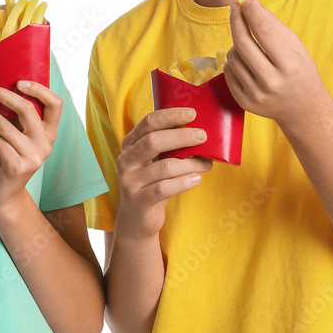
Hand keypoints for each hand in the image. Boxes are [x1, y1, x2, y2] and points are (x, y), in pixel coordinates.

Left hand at [0, 81, 63, 213]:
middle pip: (27, 109)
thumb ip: (18, 118)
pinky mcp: (17, 167)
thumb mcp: (17, 135)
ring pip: (5, 124)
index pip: (56, 104)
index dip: (40, 89)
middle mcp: (45, 144)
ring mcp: (33, 157)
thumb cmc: (6, 158)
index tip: (19, 81)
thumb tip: (2, 87)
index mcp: (49, 133)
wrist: (2, 194)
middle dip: (3, 94)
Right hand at [115, 109, 212, 239]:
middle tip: (203, 136)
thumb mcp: (154, 161)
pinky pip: (164, 188)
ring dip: (190, 164)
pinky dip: (184, 182)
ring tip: (206, 164)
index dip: (170, 116)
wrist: (136, 219)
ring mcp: (129, 181)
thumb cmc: (152, 183)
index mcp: (130, 144)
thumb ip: (169, 146)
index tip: (192, 113)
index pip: (148, 122)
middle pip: (153, 141)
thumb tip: (201, 132)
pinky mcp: (138, 200)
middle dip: (181, 136)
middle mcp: (126, 160)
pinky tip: (197, 179)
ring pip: (164, 167)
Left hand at [224, 0, 328, 127]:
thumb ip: (273, 23)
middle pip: (242, 43)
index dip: (251, 12)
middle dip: (236, 20)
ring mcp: (256, 94)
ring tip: (251, 47)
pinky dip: (234, 61)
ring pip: (232, 56)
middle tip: (235, 8)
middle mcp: (271, 82)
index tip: (245, 0)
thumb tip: (251, 0)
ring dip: (237, 44)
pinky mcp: (244, 102)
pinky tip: (248, 63)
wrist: (303, 109)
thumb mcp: (295, 46)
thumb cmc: (300, 72)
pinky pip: (228, 71)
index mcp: (289, 65)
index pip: (263, 31)